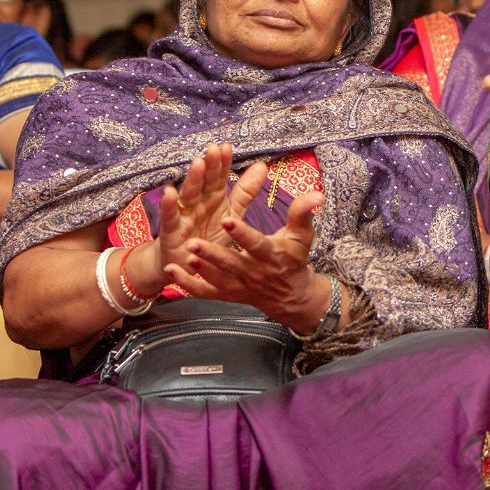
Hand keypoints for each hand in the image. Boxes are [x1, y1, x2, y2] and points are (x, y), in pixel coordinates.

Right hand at [155, 142, 267, 282]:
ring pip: (188, 195)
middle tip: (214, 148)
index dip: (223, 163)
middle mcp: (198, 202)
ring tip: (198, 163)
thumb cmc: (208, 236)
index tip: (228, 146)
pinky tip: (169, 192)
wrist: (186, 265)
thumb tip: (262, 165)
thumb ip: (245, 191)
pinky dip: (169, 206)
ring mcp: (184, 215)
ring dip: (193, 180)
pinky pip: (170, 218)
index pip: (219, 177)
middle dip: (209, 166)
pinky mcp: (171, 232)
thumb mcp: (231, 214)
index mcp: (213, 198)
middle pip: (204, 182)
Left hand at [164, 185, 325, 331]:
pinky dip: (188, 285)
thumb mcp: (301, 236)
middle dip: (213, 254)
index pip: (255, 244)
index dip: (241, 234)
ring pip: (217, 279)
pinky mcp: (227, 295)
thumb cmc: (294, 258)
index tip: (227, 219)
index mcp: (271, 255)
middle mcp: (253, 272)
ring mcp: (239, 286)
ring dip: (200, 269)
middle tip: (194, 242)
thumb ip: (303, 214)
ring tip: (184, 255)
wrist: (291, 296)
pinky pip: (206, 293)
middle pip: (231, 263)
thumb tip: (317, 194)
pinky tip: (172, 272)